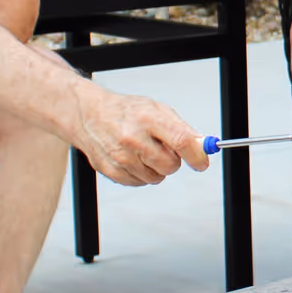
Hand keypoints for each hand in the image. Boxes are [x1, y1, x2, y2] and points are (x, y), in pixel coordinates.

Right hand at [71, 86, 210, 186]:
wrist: (90, 115)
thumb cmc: (125, 111)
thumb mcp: (157, 109)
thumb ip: (182, 129)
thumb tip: (202, 147)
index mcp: (148, 119)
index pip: (181, 141)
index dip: (196, 155)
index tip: (201, 162)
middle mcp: (133, 138)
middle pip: (170, 165)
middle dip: (173, 161)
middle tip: (164, 149)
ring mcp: (120, 156)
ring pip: (156, 177)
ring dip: (156, 168)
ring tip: (144, 151)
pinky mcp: (111, 170)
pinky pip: (139, 182)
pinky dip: (141, 174)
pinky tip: (133, 158)